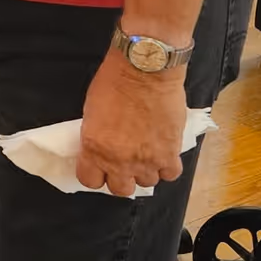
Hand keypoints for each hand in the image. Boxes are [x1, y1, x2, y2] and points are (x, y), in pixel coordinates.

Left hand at [76, 53, 187, 196]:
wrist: (145, 71)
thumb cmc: (114, 82)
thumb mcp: (91, 111)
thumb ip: (95, 137)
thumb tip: (101, 147)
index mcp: (94, 149)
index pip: (90, 181)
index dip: (95, 174)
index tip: (98, 167)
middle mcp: (120, 161)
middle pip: (120, 189)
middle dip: (121, 178)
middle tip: (123, 164)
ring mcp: (147, 160)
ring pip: (147, 183)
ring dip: (146, 171)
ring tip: (146, 154)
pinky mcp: (170, 154)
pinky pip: (170, 174)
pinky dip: (167, 166)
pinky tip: (163, 153)